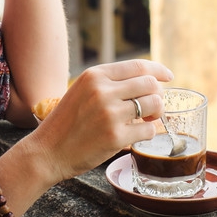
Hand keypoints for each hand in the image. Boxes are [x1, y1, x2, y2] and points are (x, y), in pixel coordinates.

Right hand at [24, 59, 174, 182]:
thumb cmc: (66, 122)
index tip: (168, 76)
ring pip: (154, 105)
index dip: (158, 70)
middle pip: (150, 84)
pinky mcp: (116, 137)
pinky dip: (148, 133)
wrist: (48, 151)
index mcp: (94, 75)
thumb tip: (147, 82)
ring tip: (146, 120)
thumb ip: (108, 83)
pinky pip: (149, 130)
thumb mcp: (81, 91)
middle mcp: (103, 91)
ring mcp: (110, 114)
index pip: (138, 66)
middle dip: (158, 95)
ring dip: (156, 113)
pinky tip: (138, 135)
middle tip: (152, 107)